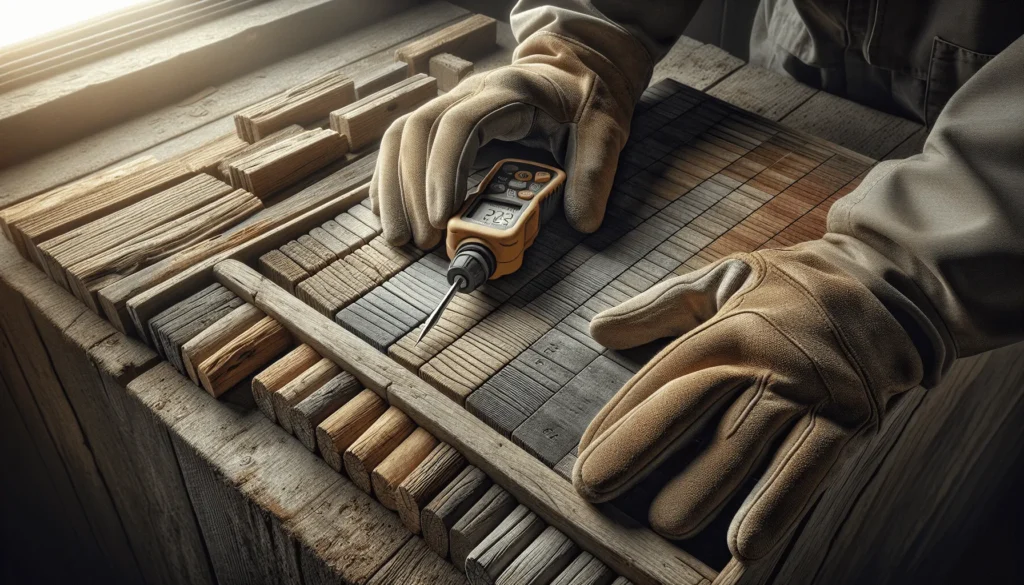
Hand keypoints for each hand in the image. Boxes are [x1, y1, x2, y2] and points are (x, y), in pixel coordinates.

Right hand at [370, 31, 642, 248]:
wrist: (575, 72)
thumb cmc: (585, 101)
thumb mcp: (603, 131)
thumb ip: (594, 174)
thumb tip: (584, 223)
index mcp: (507, 92)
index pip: (459, 125)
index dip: (443, 172)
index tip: (442, 219)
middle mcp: (469, 93)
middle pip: (418, 131)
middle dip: (412, 189)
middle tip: (422, 240)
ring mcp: (452, 104)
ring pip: (402, 136)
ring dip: (395, 188)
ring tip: (400, 236)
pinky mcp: (445, 121)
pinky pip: (403, 143)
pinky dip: (392, 179)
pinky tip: (388, 211)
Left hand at [572, 244, 923, 560]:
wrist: (890, 282)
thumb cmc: (795, 287)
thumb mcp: (726, 278)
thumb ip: (661, 304)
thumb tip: (597, 328)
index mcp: (727, 325)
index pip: (662, 377)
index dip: (620, 417)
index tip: (584, 454)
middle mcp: (763, 356)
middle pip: (691, 406)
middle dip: (640, 448)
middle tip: (595, 487)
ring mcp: (807, 389)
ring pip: (746, 441)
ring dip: (704, 485)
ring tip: (662, 523)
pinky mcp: (849, 417)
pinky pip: (809, 467)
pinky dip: (777, 505)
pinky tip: (746, 545)